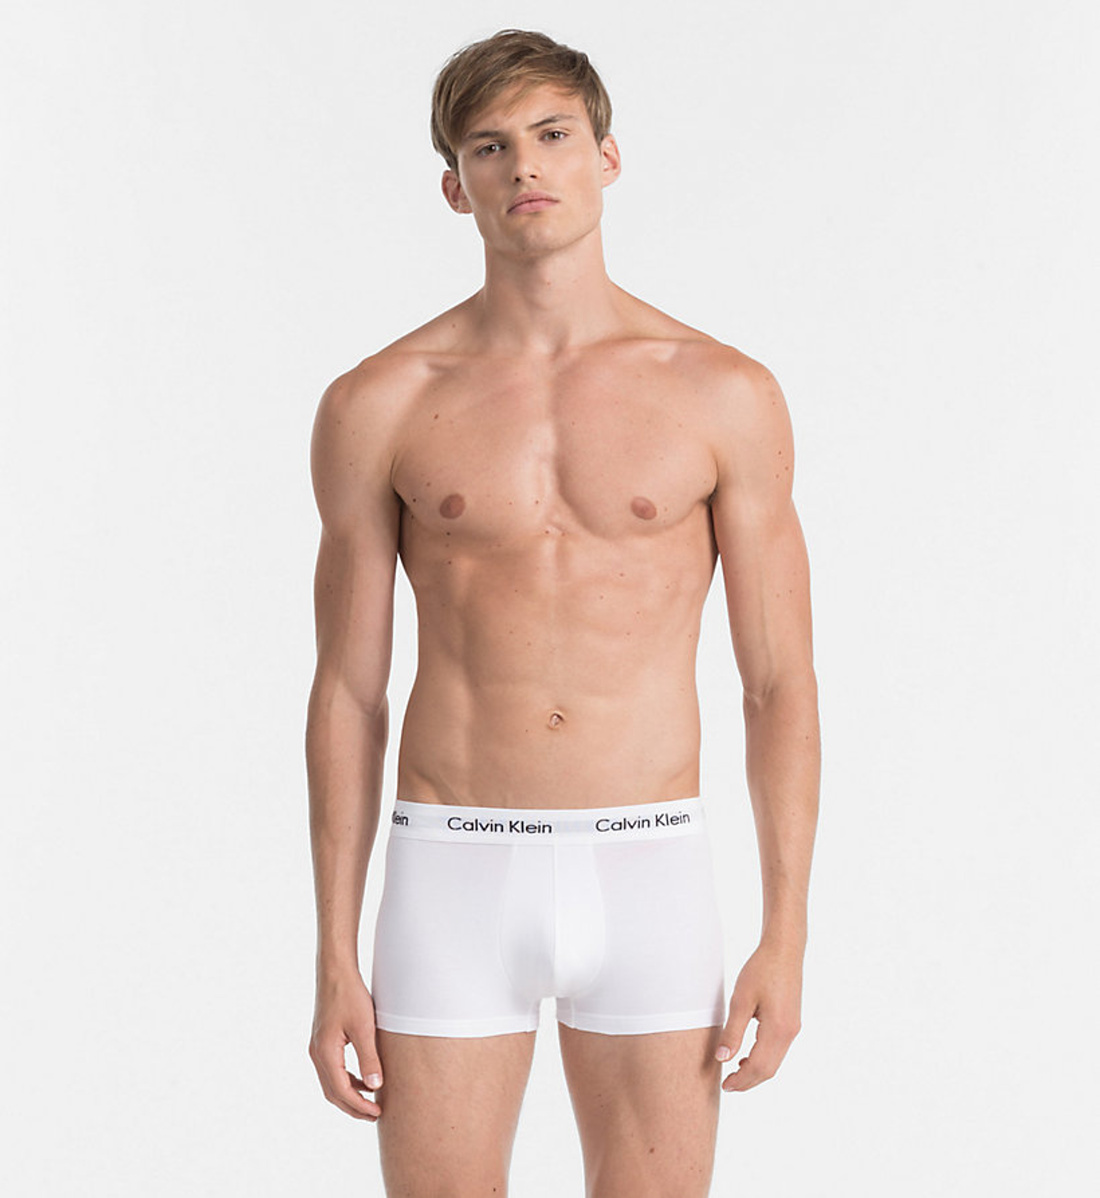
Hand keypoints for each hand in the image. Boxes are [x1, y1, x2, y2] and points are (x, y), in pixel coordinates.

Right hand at [308, 970, 384, 1120]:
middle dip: (353, 1107)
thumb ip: (369, 1058)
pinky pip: (332, 1070)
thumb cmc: (350, 996)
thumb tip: (375, 1087)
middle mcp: (317, 1054)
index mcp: (325, 1053)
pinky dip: (346, 1080)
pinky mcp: (322, 1041)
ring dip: (349, 1095)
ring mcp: (317, 1048)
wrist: (335, 972)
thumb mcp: (364, 1027)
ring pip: (331, 1083)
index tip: (377, 1113)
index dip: (359, 1106)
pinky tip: (363, 1080)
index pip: (341, 1091)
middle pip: (332, 1092)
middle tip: (375, 1116)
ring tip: (371, 1102)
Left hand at [714, 938, 802, 1091]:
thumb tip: (722, 1059)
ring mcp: (793, 1028)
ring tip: (734, 1072)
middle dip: (749, 1080)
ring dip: (756, 1071)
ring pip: (775, 1061)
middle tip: (728, 1085)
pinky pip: (778, 1050)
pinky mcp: (792, 1022)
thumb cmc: (761, 970)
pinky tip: (747, 1054)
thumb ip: (732, 1031)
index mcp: (778, 1029)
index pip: (759, 1067)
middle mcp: (790, 1033)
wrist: (784, 949)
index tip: (725, 1086)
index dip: (742, 1080)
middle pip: (769, 1069)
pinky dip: (763, 1059)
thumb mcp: (741, 1000)